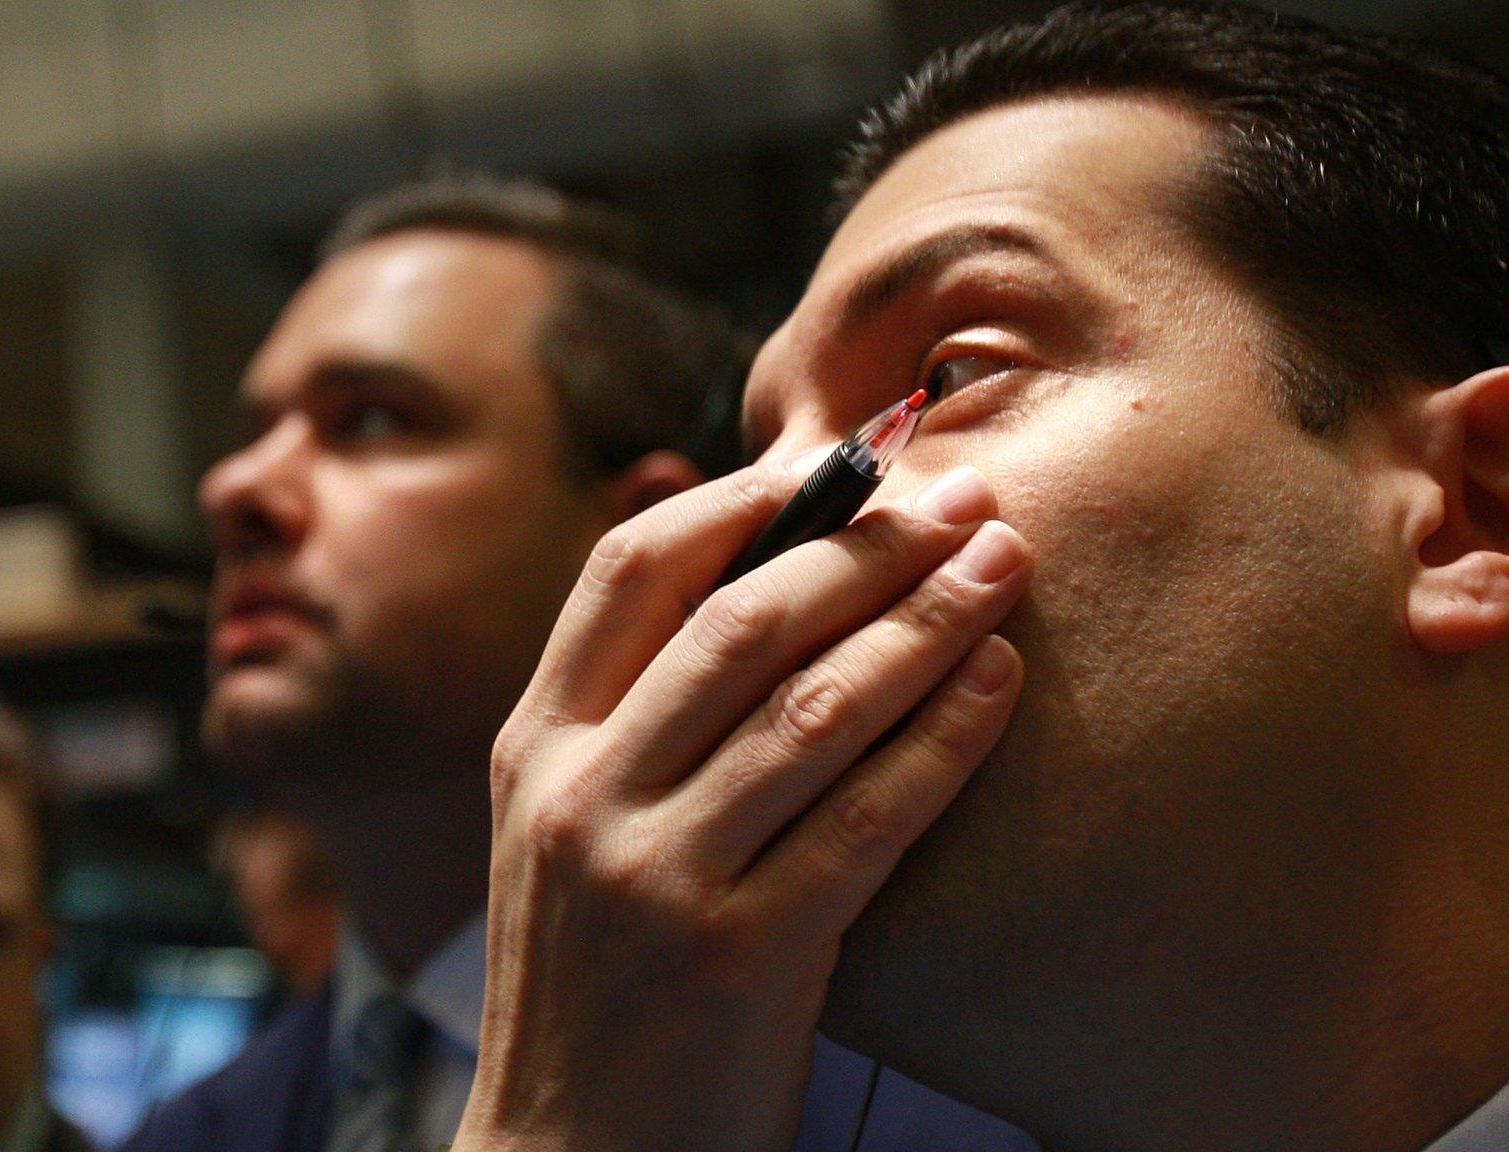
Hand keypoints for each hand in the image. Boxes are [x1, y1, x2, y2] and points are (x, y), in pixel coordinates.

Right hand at [453, 462, 1029, 1151]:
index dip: (741, 499)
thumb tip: (760, 592)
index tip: (839, 464)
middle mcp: (580, 797)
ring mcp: (653, 877)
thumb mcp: (566, 838)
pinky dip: (942, 740)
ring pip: (811, 707)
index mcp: (534, 751)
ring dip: (923, 621)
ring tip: (1004, 566)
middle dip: (866, 545)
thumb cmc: (594, 988)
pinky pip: (865, 820)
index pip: (630, 572)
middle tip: (964, 496)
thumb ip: (631, 726)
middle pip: (739, 621)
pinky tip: (998, 688)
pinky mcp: (738, 958)